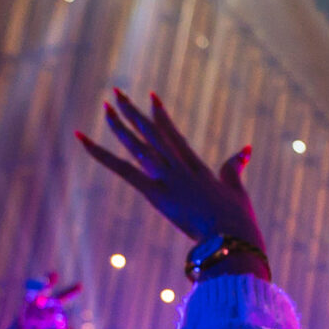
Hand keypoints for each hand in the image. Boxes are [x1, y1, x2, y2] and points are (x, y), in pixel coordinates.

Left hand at [77, 89, 267, 273]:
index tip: (151, 98)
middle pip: (151, 133)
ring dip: (118, 125)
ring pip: (137, 145)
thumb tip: (245, 149)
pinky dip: (101, 154)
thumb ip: (234, 168)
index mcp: (197, 168)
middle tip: (117, 92)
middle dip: (133, 112)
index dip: (160, 116)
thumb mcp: (237, 191)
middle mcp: (179, 167)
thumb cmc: (239, 221)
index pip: (173, 136)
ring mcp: (167, 178)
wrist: (233, 237)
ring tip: (105, 106)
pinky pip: (123, 170)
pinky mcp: (156, 194)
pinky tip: (83, 139)